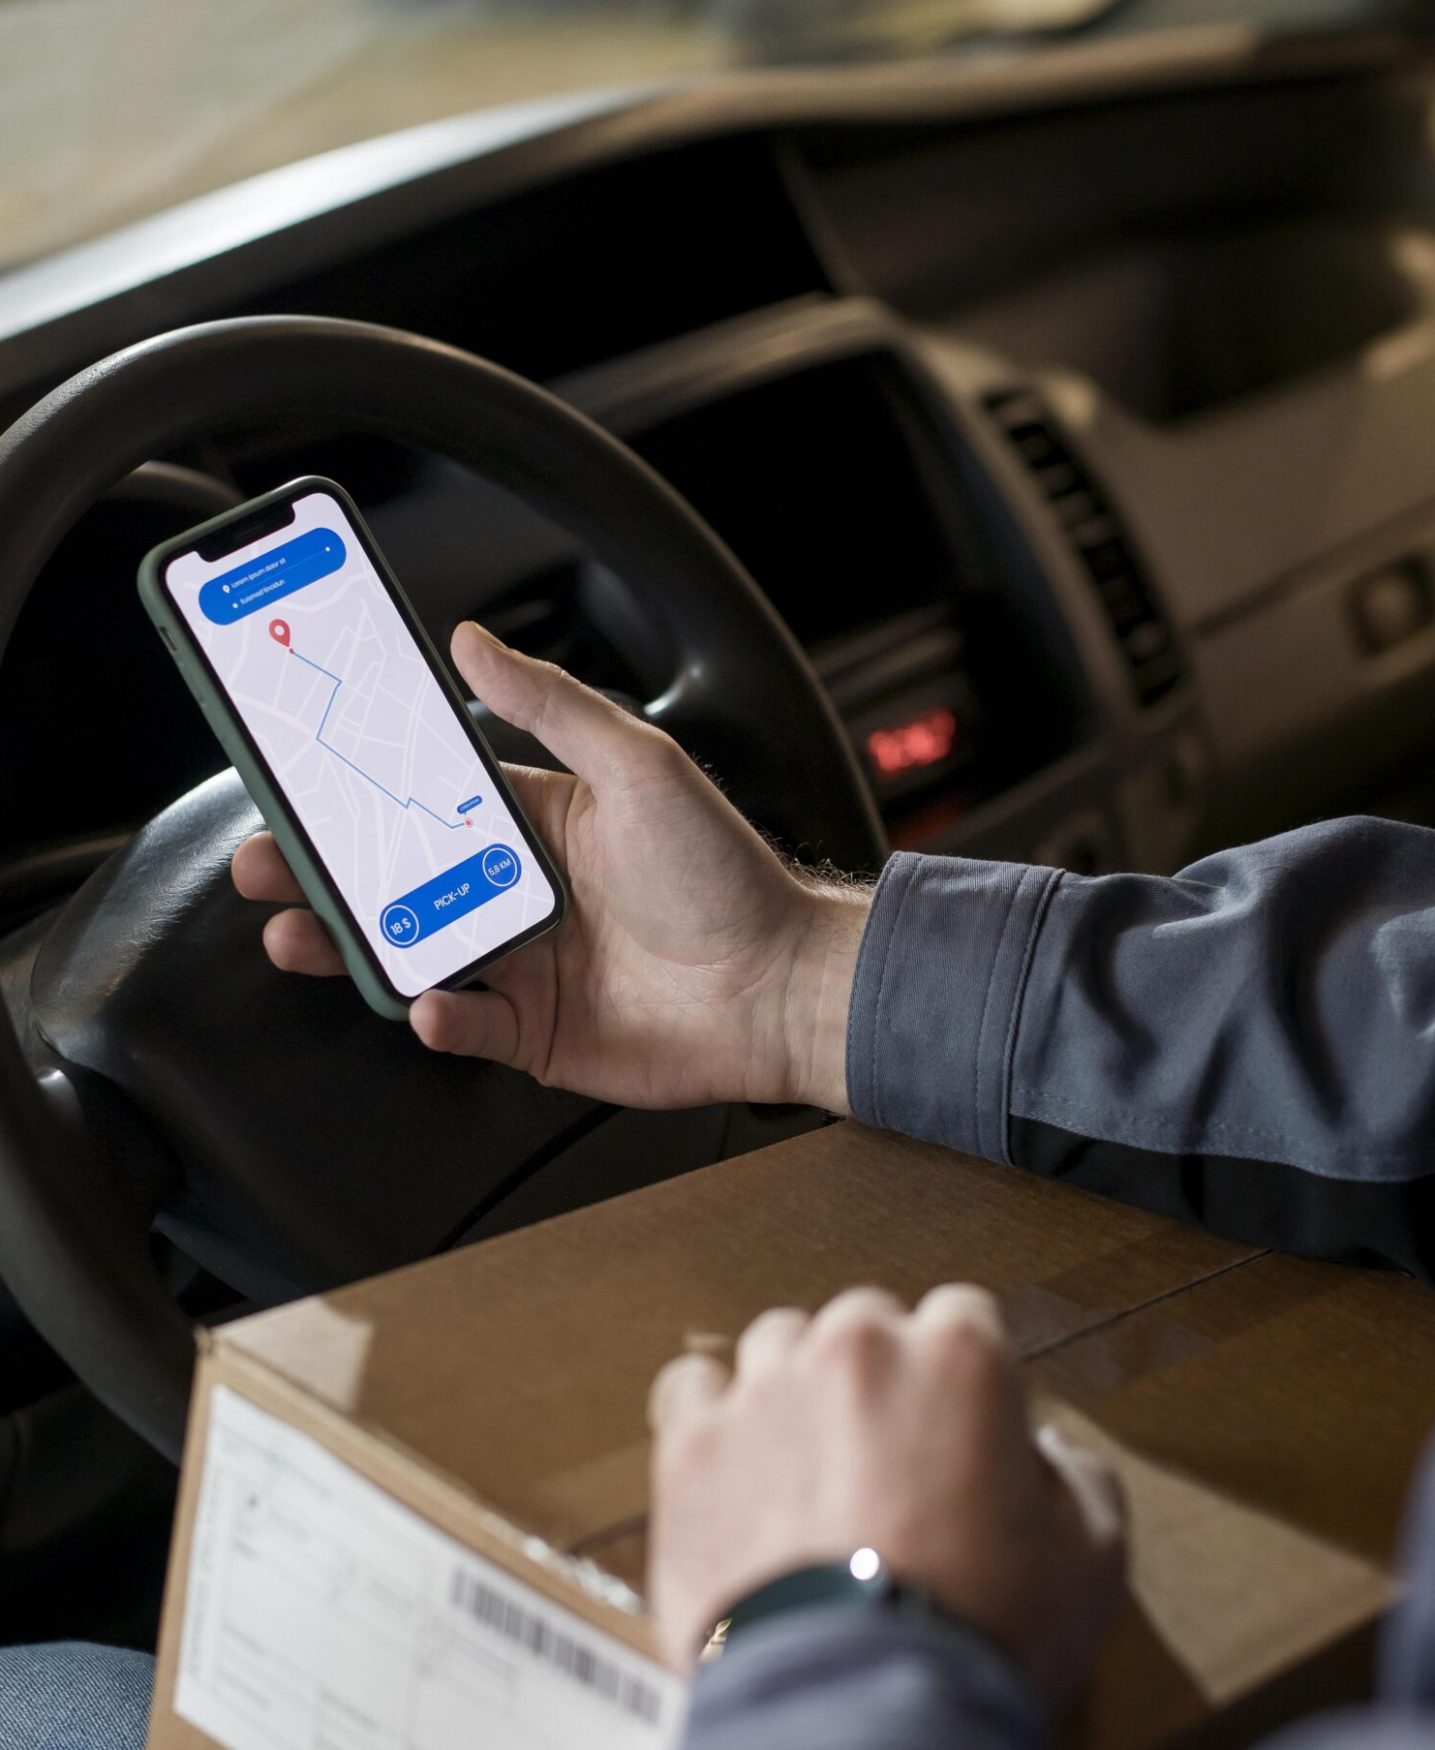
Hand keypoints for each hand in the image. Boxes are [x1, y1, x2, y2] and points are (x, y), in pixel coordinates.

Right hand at [231, 623, 868, 1109]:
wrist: (780, 984)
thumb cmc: (721, 869)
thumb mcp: (637, 766)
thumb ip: (551, 706)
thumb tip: (470, 640)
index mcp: (531, 822)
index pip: (423, 799)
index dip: (357, 790)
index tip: (295, 774)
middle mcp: (514, 891)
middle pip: (395, 880)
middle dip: (321, 873)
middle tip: (260, 861)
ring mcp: (520, 964)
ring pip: (410, 952)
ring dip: (347, 946)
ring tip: (292, 935)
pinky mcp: (534, 1032)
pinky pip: (466, 1025)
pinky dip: (440, 1016)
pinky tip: (429, 1000)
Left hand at [647, 1286, 1125, 1704]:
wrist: (862, 1708)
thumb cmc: (976, 1636)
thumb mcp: (1090, 1559)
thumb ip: (1079, 1479)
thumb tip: (1051, 1458)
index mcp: (959, 1355)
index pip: (962, 1318)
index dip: (963, 1379)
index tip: (959, 1428)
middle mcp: (858, 1347)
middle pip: (865, 1324)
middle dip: (876, 1380)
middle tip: (885, 1462)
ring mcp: (768, 1387)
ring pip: (777, 1347)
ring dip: (794, 1391)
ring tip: (808, 1469)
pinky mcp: (695, 1441)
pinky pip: (692, 1388)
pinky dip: (711, 1417)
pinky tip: (736, 1462)